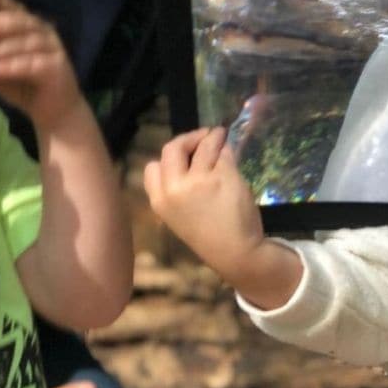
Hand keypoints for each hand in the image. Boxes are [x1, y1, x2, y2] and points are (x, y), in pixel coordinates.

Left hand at [0, 0, 81, 129]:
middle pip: (20, 21)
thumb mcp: (0, 69)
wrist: (55, 113)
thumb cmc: (26, 88)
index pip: (15, 10)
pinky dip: (11, 66)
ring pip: (25, 42)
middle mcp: (44, 33)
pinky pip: (32, 64)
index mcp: (30, 28)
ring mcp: (54, 49)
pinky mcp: (58, 67)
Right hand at [144, 127, 264, 277]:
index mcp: (160, 200)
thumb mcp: (179, 215)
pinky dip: (227, 150)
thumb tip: (190, 156)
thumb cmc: (209, 235)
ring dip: (213, 136)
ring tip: (220, 136)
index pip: (152, 167)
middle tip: (202, 137)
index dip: (168, 158)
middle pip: (173, 148)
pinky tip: (231, 153)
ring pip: (203, 145)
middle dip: (188, 138)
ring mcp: (199, 180)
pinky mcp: (223, 175)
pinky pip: (224, 153)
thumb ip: (177, 188)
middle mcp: (175, 187)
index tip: (182, 157)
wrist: (235, 252)